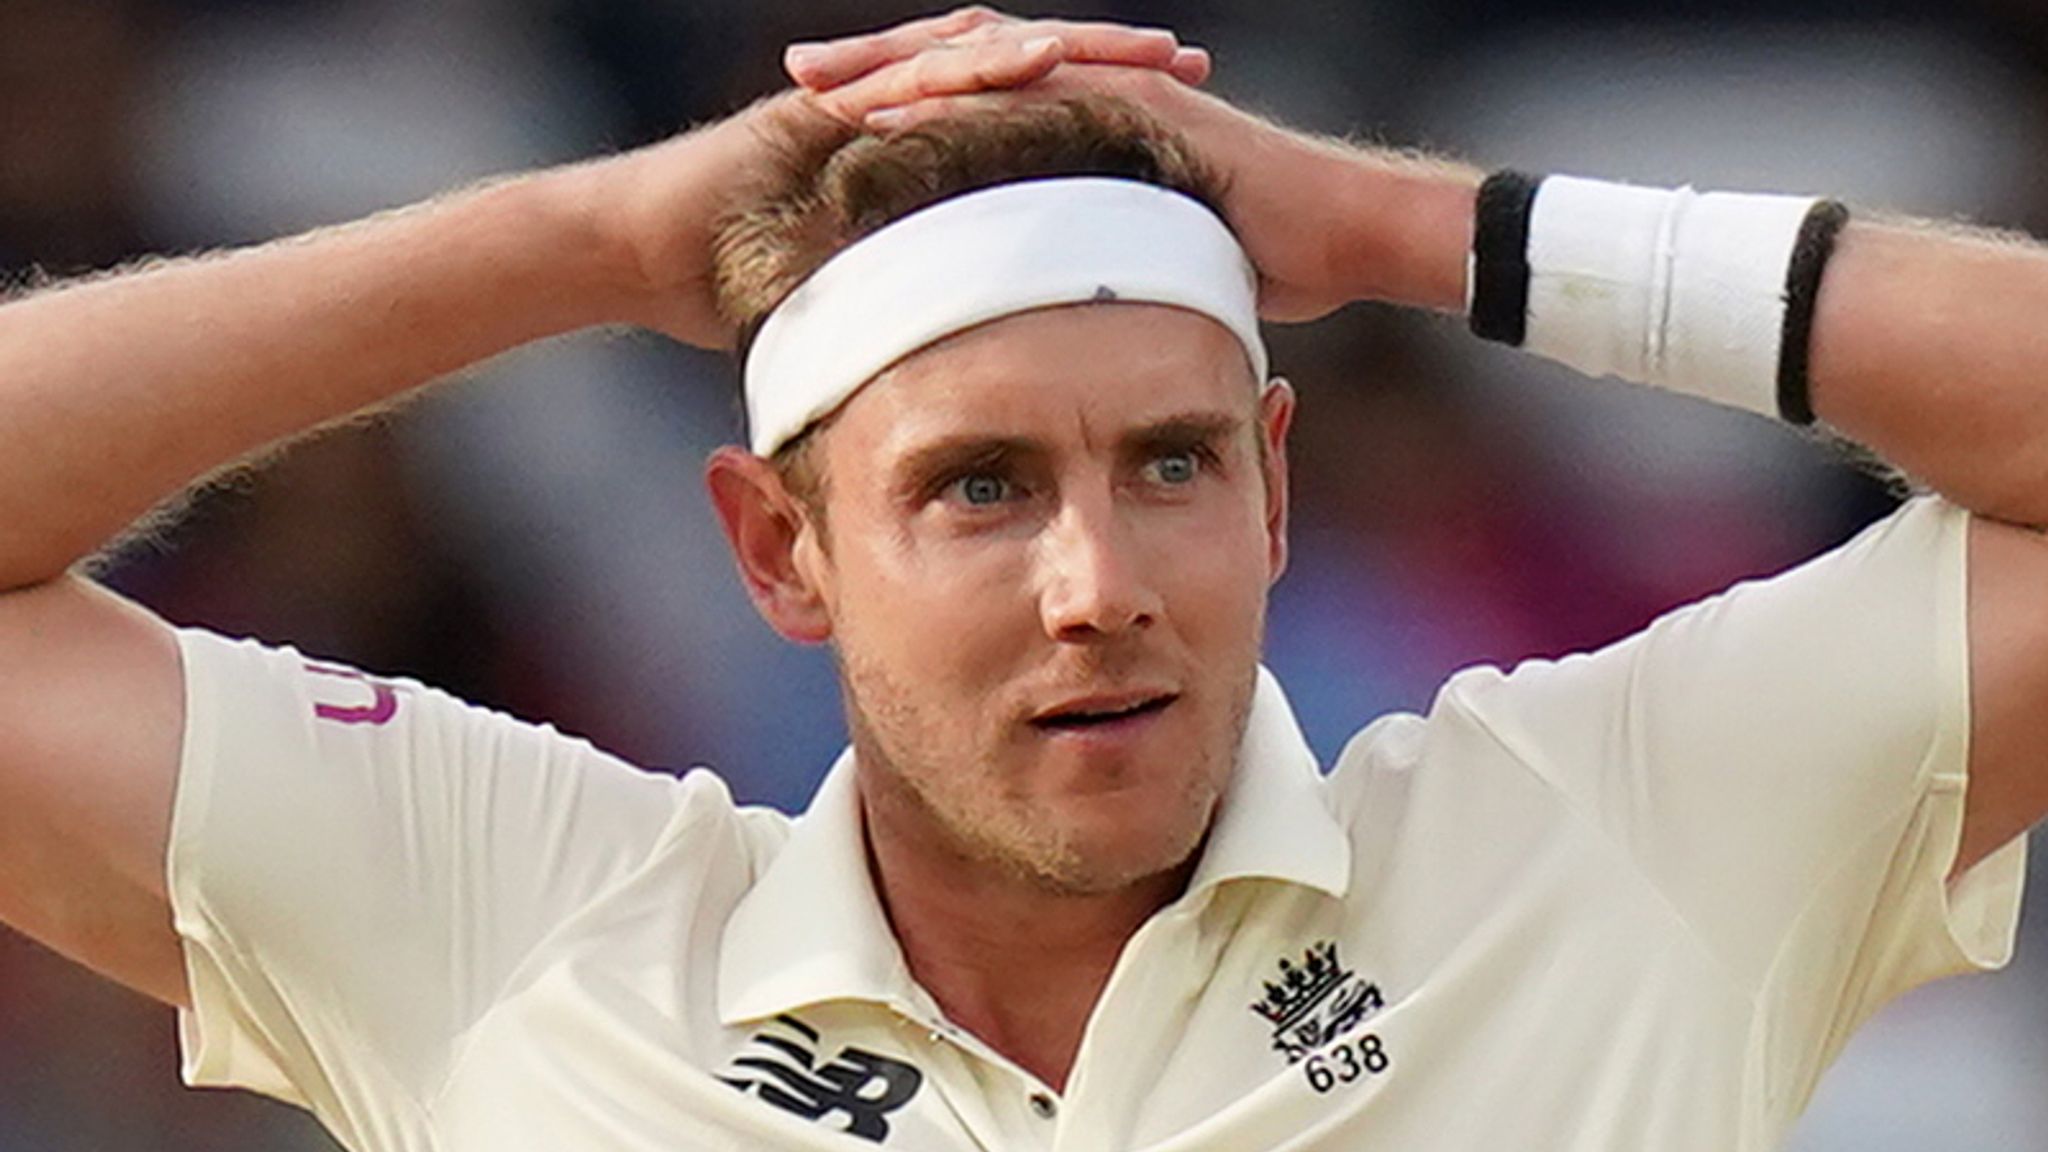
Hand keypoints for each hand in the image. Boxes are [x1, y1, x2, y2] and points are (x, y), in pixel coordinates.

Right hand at [589, 8, 1211, 347]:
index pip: (1032, 128)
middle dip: (1110, 66)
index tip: (1188, 139)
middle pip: (1024, 74)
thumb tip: (978, 376)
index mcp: (922, 155)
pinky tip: (1036, 57)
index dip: (1108, 125)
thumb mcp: (859, 309)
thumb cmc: (735, 286)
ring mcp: (867, 94)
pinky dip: (974, 62)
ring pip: (982, 54)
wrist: (640, 247)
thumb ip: (919, 320)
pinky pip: (913, 68)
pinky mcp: (829, 94)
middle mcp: (901, 109)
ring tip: (1143, 51)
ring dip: (1065, 47)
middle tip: (1193, 69)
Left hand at [793, 27, 1477, 320]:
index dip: (902, 105)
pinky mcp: (1137, 97)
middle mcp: (1092, 88)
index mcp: (1086, 121)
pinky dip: (966, 94)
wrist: (1342, 234)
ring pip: (984, 60)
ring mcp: (1115, 85)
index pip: (975, 98)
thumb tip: (1051, 318)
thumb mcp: (1152, 259)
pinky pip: (1036, 87)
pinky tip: (906, 104)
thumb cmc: (1261, 258)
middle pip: (962, 62)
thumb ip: (1095, 264)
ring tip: (825, 86)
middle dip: (875, 69)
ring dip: (899, 68)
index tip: (825, 127)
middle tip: (795, 83)